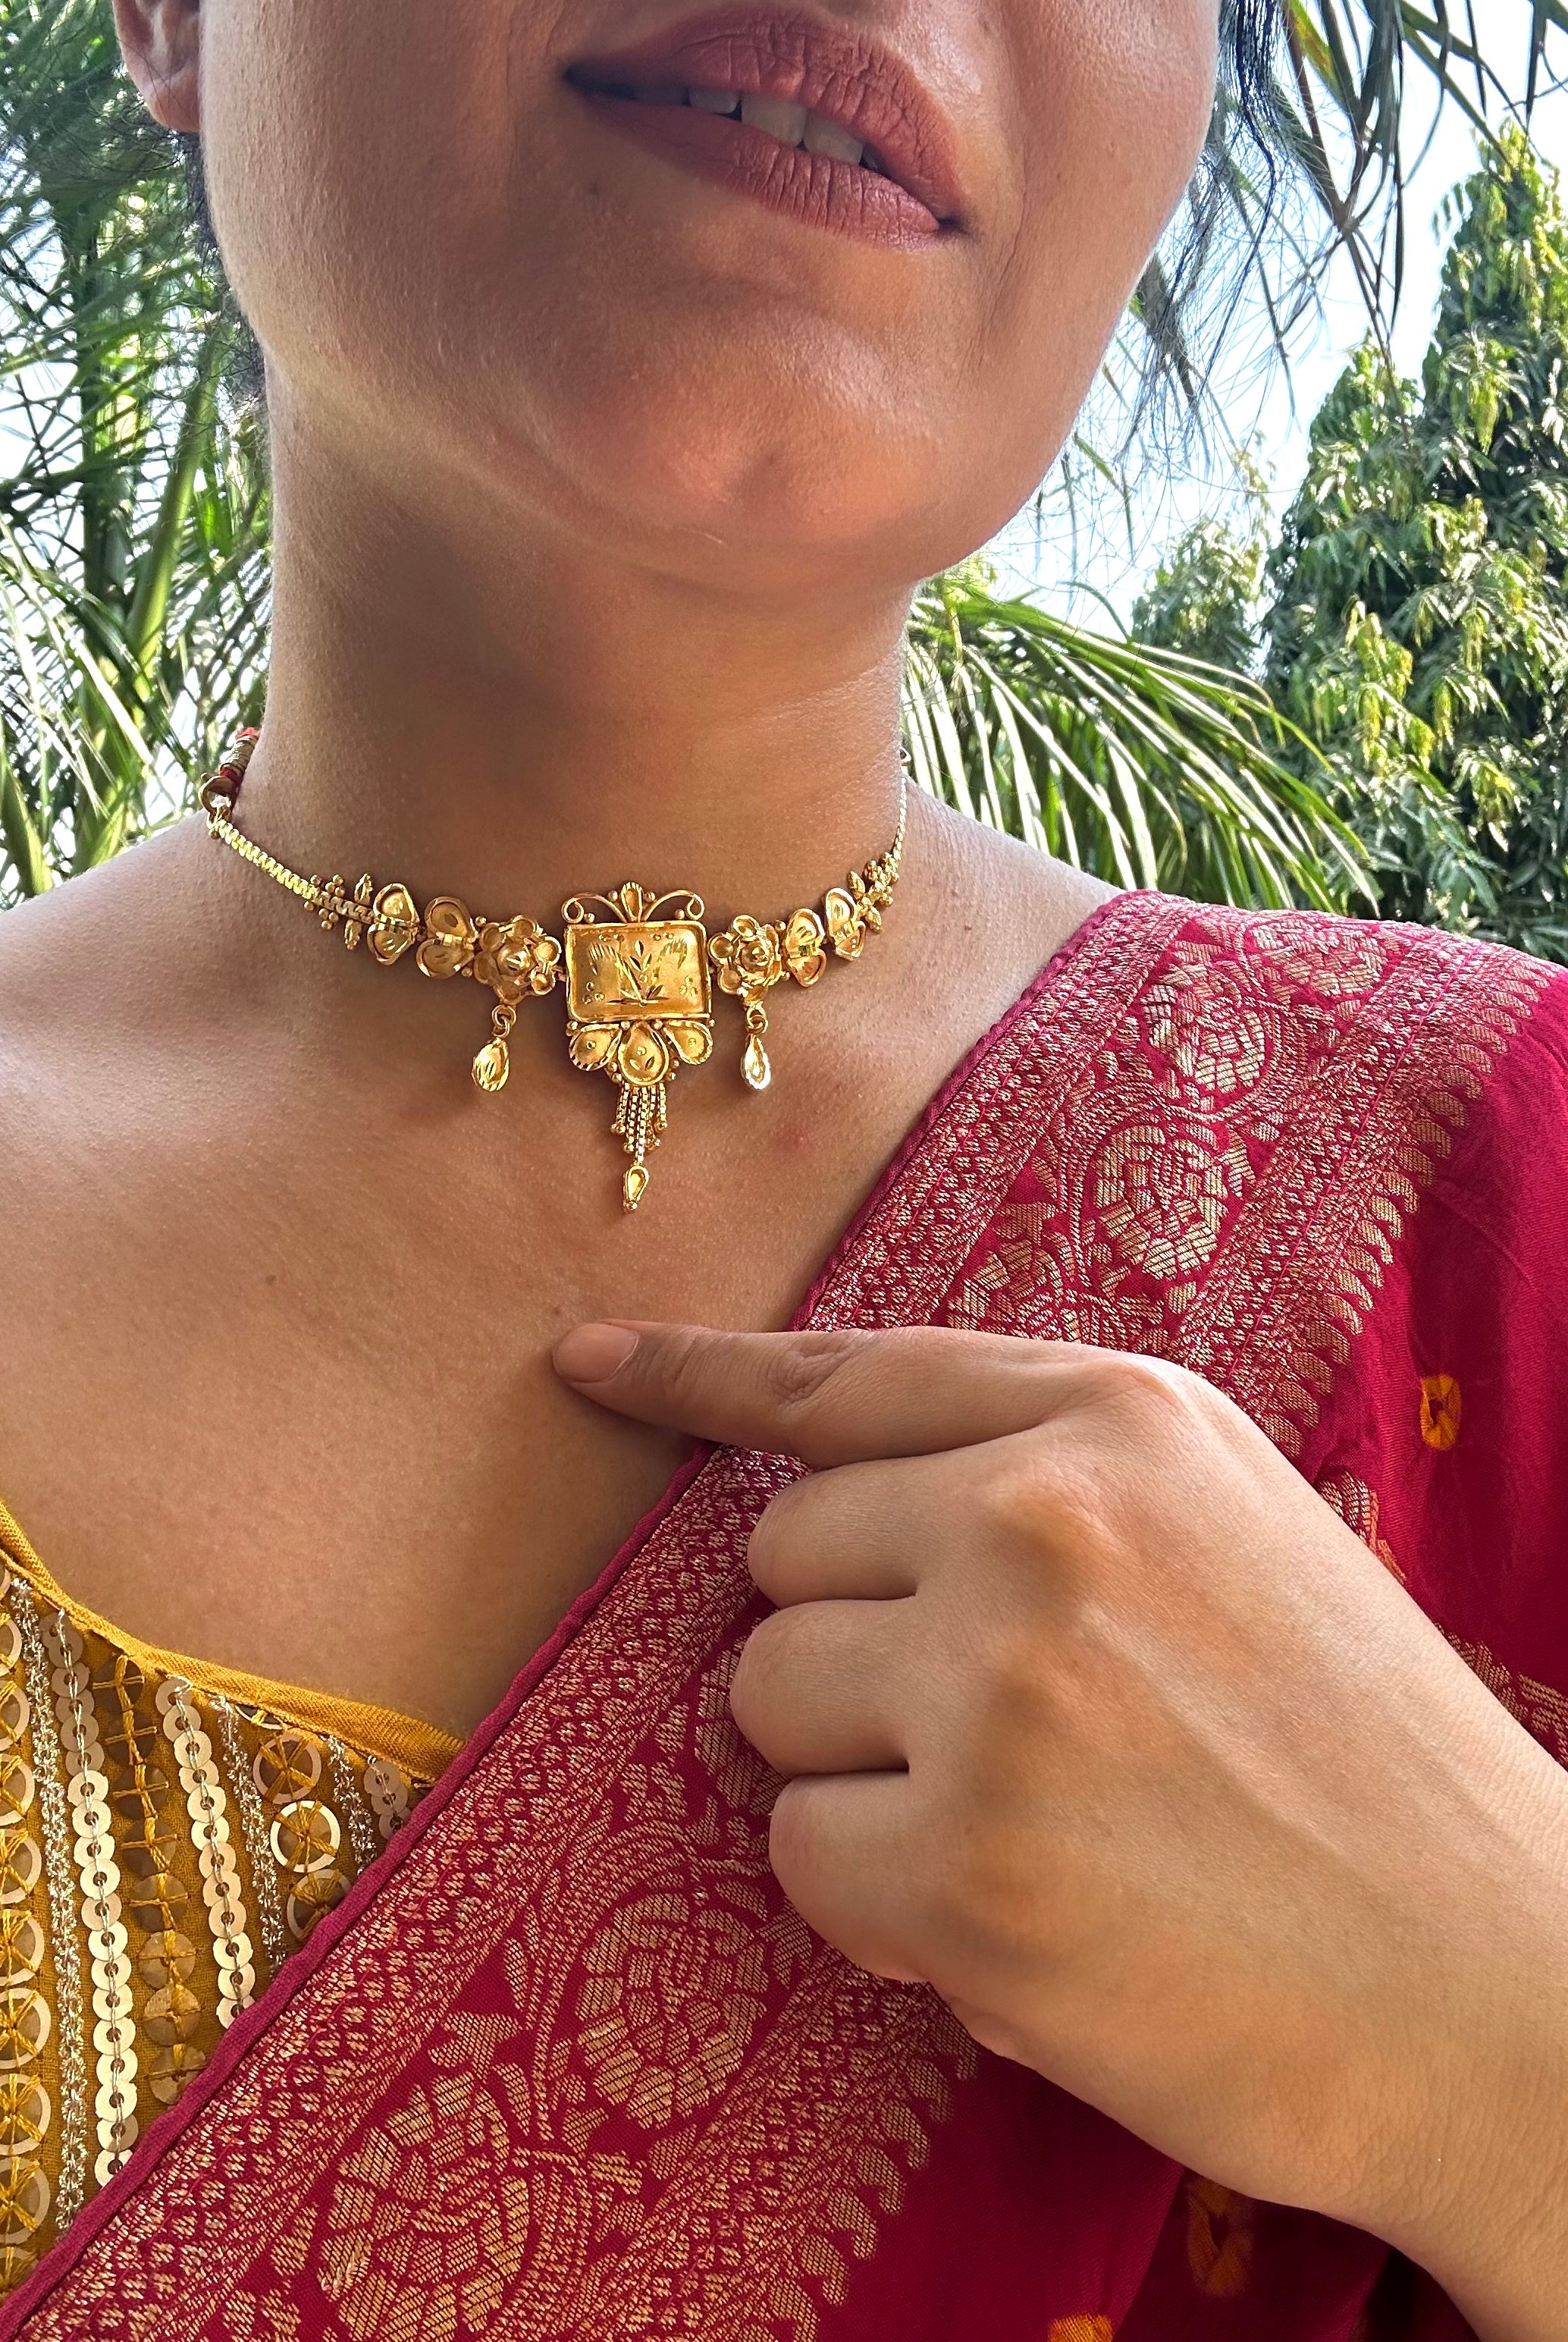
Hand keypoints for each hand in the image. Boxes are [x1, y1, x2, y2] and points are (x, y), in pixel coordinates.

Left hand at [554, 1321, 1567, 2341]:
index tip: (587, 1364)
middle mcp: (1042, 1517)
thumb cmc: (1360, 1761)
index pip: (848, 1380)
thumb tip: (852, 1487)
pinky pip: (800, 1852)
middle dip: (848, 1651)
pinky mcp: (965, 1858)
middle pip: (780, 1557)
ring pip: (767, 1701)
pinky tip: (1017, 1919)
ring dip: (860, 1776)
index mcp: (1119, 1418)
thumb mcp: (1235, 1534)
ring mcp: (998, 1683)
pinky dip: (877, 1904)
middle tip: (996, 1736)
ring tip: (1026, 1827)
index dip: (700, 1376)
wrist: (1502, 1983)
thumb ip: (1052, 1477)